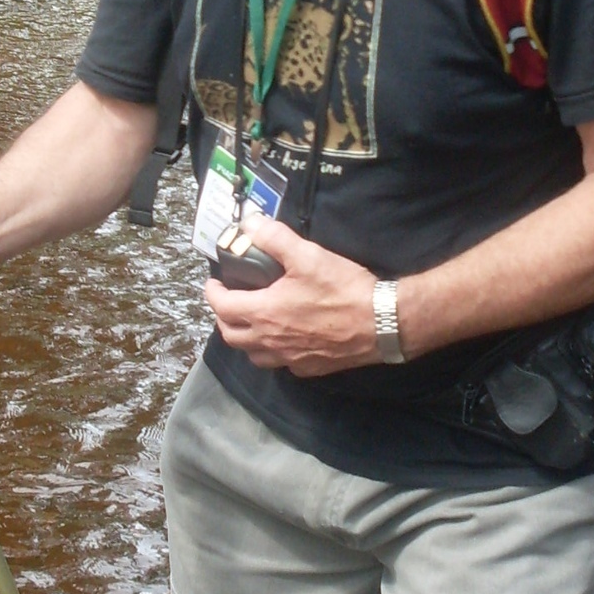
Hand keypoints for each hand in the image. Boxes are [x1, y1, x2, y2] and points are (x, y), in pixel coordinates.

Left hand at [202, 218, 378, 376]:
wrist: (381, 323)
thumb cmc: (343, 289)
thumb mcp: (307, 256)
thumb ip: (275, 238)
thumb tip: (250, 224)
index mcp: (263, 313)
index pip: (221, 307)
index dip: (212, 293)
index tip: (213, 283)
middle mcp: (270, 341)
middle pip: (230, 335)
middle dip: (224, 317)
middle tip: (230, 301)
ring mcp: (289, 359)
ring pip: (253, 355)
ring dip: (245, 339)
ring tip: (252, 322)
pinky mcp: (310, 368)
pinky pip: (281, 364)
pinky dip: (274, 352)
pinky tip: (285, 340)